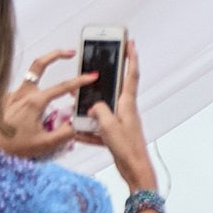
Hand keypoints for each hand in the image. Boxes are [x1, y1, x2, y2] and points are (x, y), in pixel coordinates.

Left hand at [0, 49, 92, 159]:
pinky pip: (23, 91)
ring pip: (31, 77)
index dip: (80, 80)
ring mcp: (12, 94)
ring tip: (57, 83)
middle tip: (70, 52)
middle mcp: (22, 94)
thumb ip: (66, 133)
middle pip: (39, 64)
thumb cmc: (12, 146)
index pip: (63, 87)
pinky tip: (36, 106)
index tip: (91, 76)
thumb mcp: (45, 144)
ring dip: (44, 76)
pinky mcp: (5, 99)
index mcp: (34, 102)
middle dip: (56, 54)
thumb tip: (75, 125)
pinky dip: (33, 93)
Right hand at [77, 39, 155, 190]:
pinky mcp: (117, 134)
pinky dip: (89, 129)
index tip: (129, 42)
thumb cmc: (126, 148)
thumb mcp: (109, 126)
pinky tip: (78, 133)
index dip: (131, 57)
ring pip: (103, 108)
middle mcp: (126, 110)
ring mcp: (122, 122)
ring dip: (91, 107)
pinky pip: (99, 128)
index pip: (130, 75)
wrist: (136, 170)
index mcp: (128, 104)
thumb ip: (98, 110)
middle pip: (115, 88)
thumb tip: (92, 105)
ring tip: (76, 104)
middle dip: (104, 78)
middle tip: (94, 68)